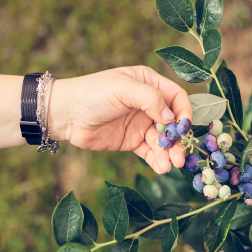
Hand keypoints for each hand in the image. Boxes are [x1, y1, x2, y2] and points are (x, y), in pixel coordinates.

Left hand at [49, 66, 192, 173]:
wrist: (67, 115)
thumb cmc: (93, 93)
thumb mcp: (123, 89)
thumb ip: (150, 99)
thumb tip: (171, 118)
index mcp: (149, 83)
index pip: (177, 98)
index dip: (184, 113)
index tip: (183, 129)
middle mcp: (148, 104)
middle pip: (173, 123)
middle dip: (178, 140)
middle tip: (179, 156)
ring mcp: (141, 124)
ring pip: (163, 141)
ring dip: (168, 154)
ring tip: (169, 166)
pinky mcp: (132, 141)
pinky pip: (150, 152)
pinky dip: (157, 161)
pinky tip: (161, 168)